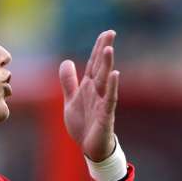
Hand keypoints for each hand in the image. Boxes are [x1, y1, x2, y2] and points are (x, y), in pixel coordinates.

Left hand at [59, 30, 119, 161]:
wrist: (90, 147)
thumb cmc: (84, 123)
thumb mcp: (71, 100)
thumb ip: (69, 81)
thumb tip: (66, 61)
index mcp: (89, 87)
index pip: (93, 64)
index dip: (98, 48)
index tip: (106, 32)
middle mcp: (97, 91)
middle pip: (101, 67)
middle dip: (104, 50)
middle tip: (111, 33)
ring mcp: (103, 102)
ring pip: (105, 80)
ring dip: (107, 65)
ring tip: (109, 49)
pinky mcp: (106, 115)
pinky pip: (110, 99)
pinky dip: (112, 87)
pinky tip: (115, 75)